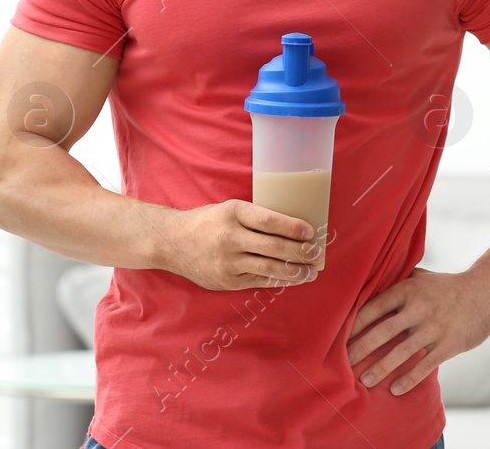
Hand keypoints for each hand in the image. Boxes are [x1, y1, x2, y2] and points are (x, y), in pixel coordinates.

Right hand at [164, 199, 321, 291]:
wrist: (172, 242)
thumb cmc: (207, 221)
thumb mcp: (229, 209)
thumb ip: (254, 217)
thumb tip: (292, 227)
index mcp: (233, 213)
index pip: (269, 221)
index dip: (292, 227)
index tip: (310, 231)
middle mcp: (230, 237)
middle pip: (273, 247)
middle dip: (300, 252)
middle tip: (317, 253)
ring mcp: (228, 262)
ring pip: (268, 268)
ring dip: (294, 271)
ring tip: (311, 271)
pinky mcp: (226, 281)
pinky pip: (259, 281)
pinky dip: (278, 280)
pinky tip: (291, 278)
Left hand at [346, 267, 489, 395]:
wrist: (485, 291)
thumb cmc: (446, 285)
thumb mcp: (420, 276)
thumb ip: (397, 280)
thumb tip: (369, 280)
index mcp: (408, 289)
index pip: (374, 306)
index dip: (355, 323)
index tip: (338, 336)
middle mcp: (419, 307)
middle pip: (383, 330)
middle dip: (361, 347)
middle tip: (343, 362)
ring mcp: (434, 327)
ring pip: (402, 351)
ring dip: (381, 367)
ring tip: (365, 380)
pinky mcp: (449, 344)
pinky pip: (425, 365)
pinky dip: (409, 379)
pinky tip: (395, 389)